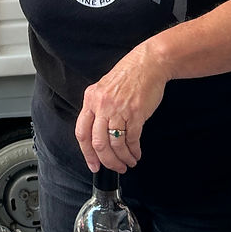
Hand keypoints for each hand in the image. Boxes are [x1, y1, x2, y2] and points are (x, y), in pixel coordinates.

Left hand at [75, 45, 167, 172]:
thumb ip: (99, 108)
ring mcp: (119, 109)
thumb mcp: (105, 88)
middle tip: (115, 168)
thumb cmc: (129, 75)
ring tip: (129, 162)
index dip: (87, 153)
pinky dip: (134, 151)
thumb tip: (98, 134)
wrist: (148, 63)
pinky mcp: (136, 113)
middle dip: (107, 161)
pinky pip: (132, 139)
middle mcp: (102, 104)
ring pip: (115, 144)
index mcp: (91, 98)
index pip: (82, 132)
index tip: (93, 165)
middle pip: (98, 143)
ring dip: (122, 158)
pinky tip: (136, 153)